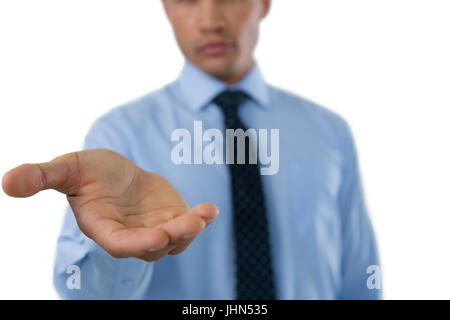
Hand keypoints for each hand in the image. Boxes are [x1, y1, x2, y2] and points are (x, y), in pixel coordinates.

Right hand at [2, 148, 218, 260]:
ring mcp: (154, 229)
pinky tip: (211, 209)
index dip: (138, 243)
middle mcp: (131, 235)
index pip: (120, 244)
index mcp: (104, 228)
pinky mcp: (173, 219)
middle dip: (172, 237)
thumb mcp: (67, 168)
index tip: (157, 237)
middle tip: (190, 223)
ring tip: (204, 213)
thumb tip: (7, 182)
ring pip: (176, 239)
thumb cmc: (90, 172)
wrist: (118, 172)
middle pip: (154, 245)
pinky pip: (189, 224)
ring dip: (191, 228)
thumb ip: (42, 177)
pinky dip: (202, 218)